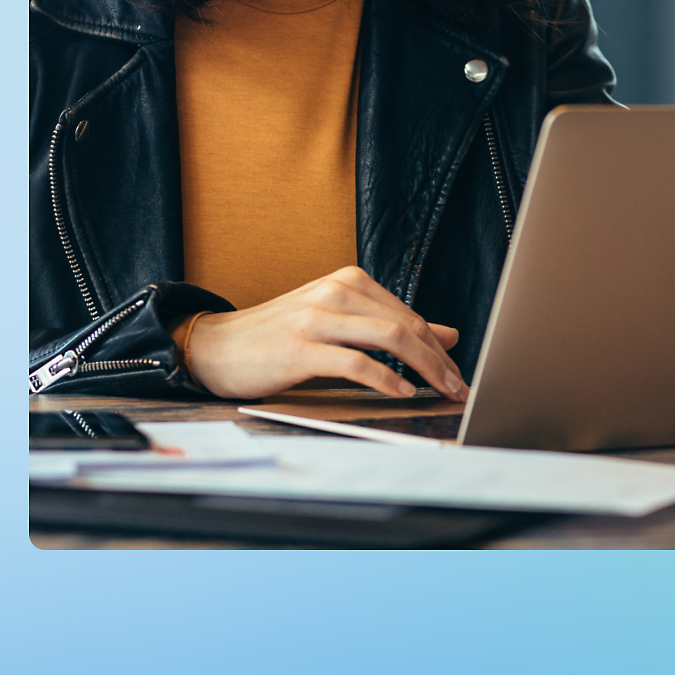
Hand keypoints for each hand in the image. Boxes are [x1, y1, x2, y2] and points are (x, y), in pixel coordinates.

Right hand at [184, 265, 469, 401]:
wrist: (215, 346)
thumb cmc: (279, 336)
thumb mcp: (339, 322)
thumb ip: (389, 326)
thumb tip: (447, 335)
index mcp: (349, 282)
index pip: (410, 315)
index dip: (439, 347)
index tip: (458, 373)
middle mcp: (337, 292)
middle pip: (406, 325)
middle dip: (440, 360)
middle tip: (459, 388)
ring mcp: (317, 317)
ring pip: (389, 338)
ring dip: (424, 368)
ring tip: (440, 391)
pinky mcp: (300, 348)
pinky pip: (355, 362)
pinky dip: (385, 378)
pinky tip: (401, 392)